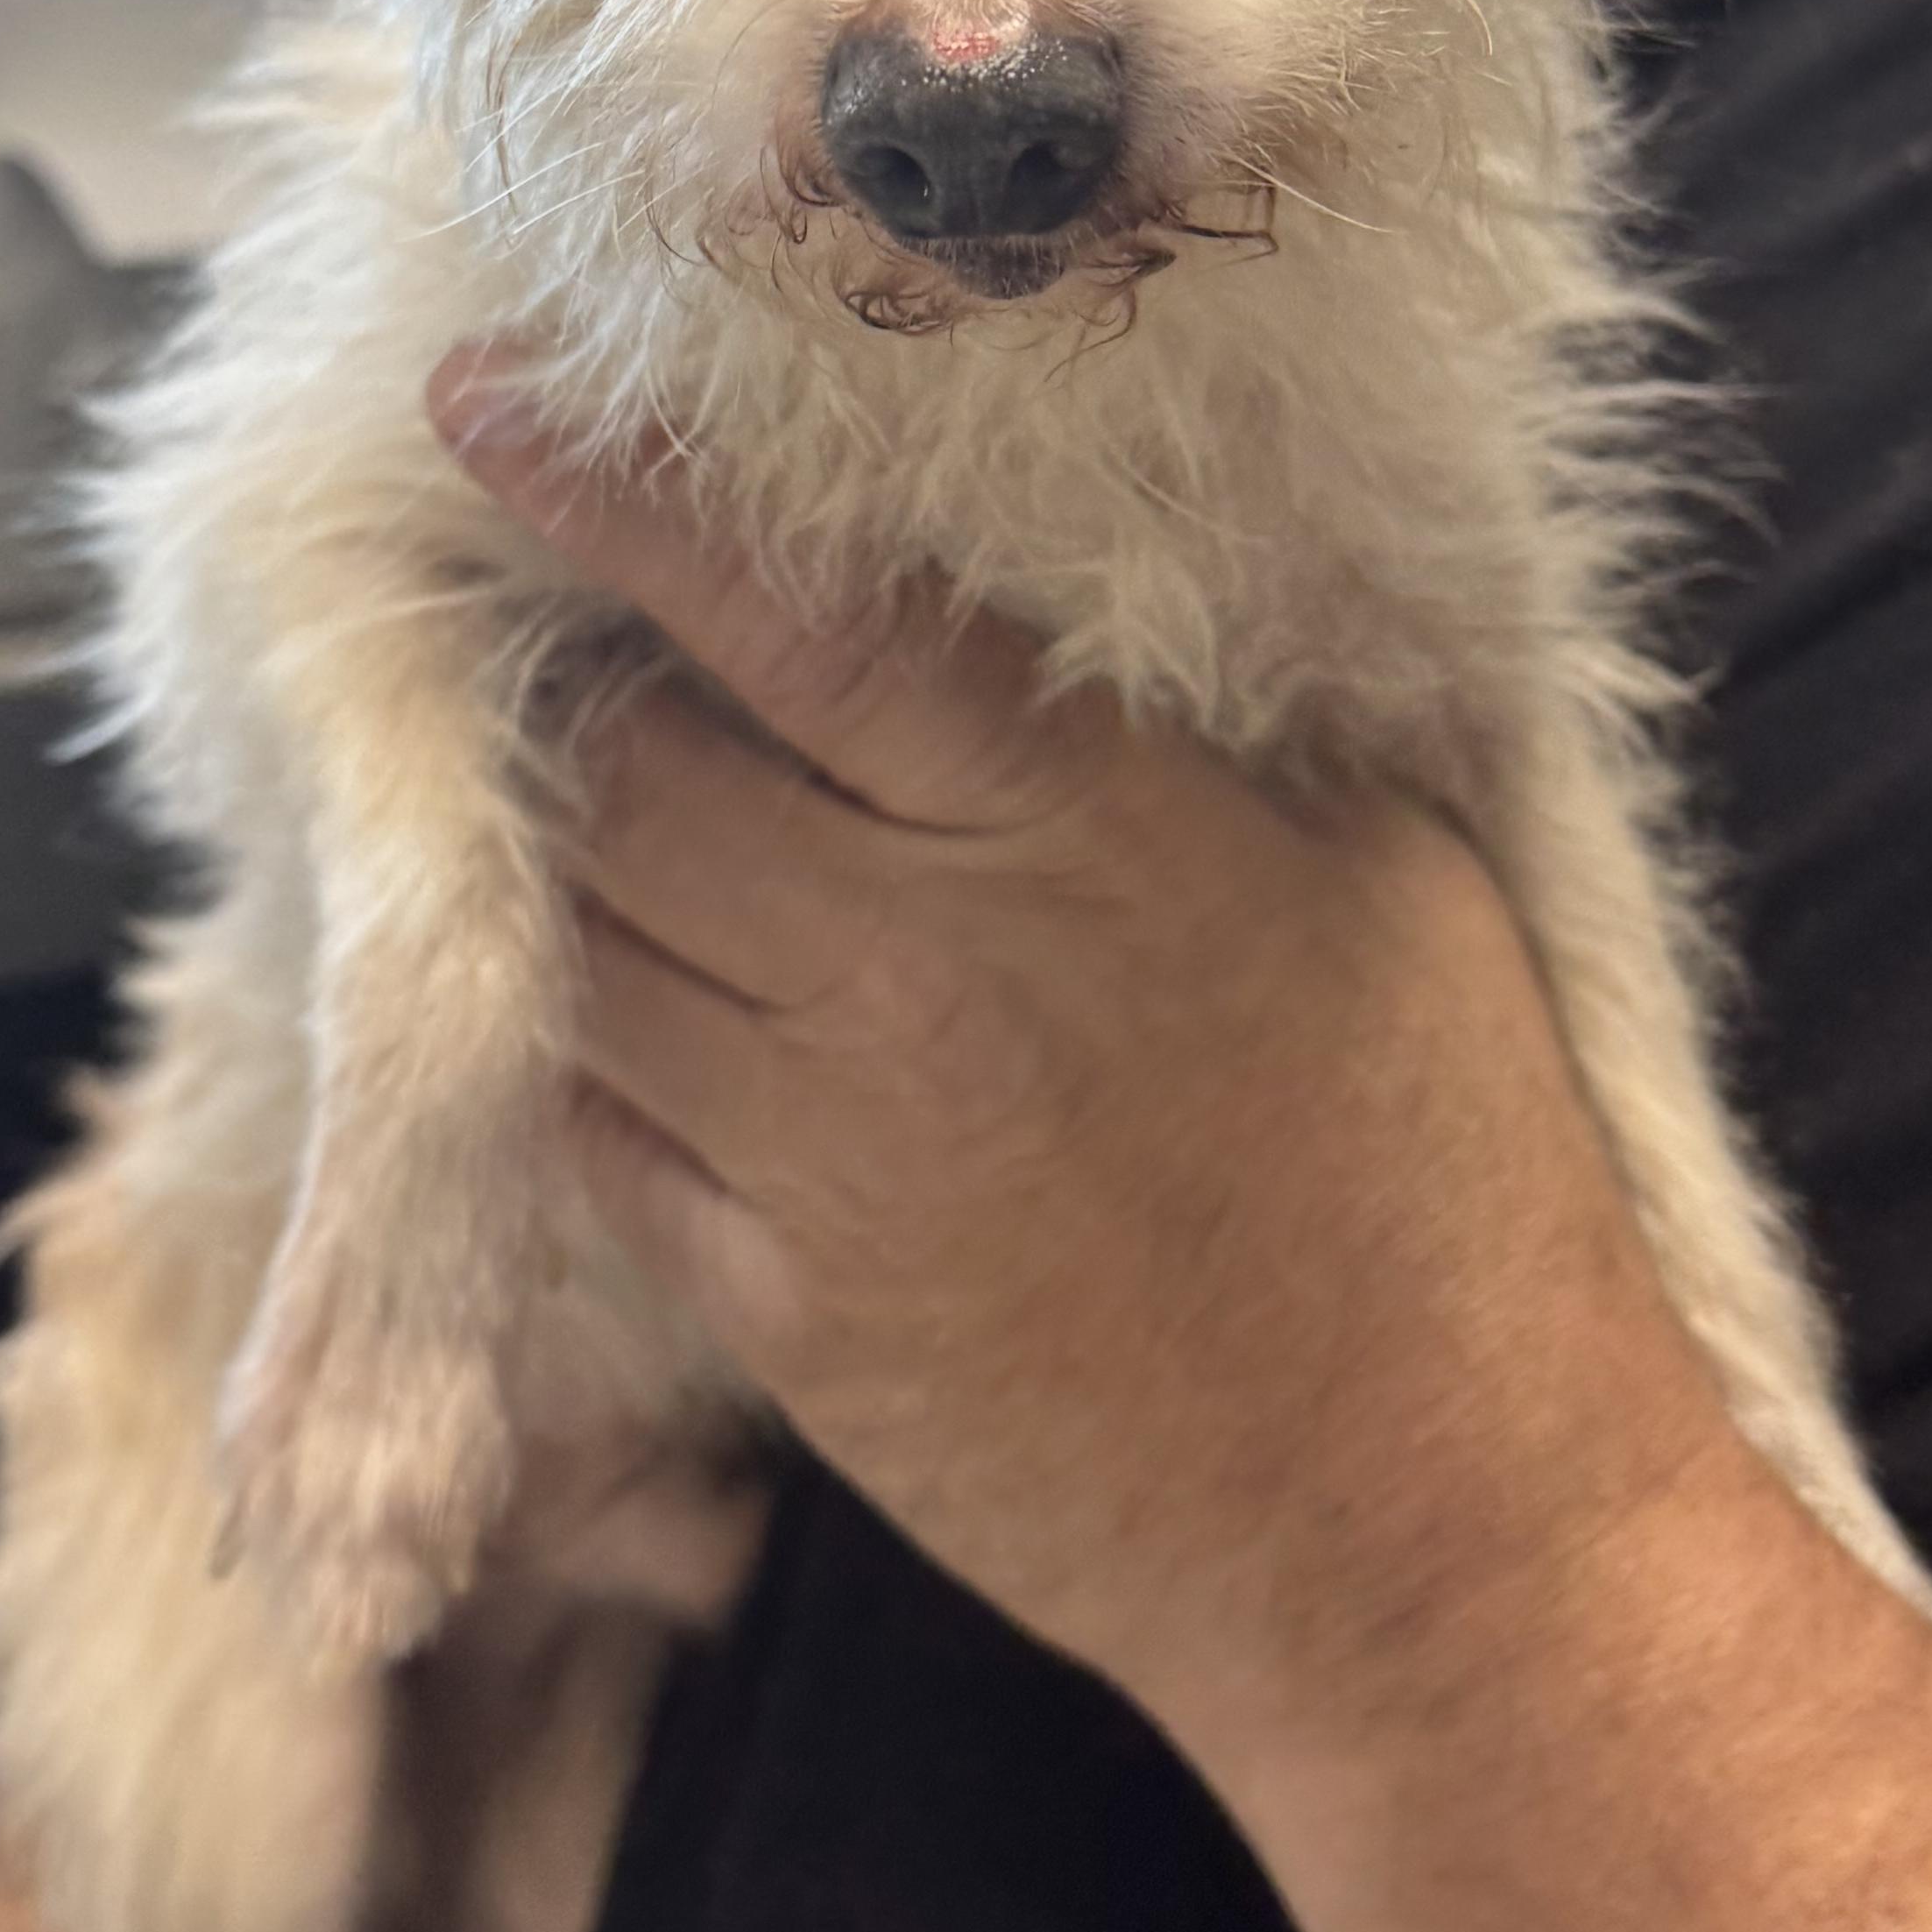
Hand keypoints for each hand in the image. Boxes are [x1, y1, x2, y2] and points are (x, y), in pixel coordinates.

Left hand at [433, 361, 1736, 1765]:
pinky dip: (584, 1050)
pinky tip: (635, 1001)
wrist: (1440, 1533)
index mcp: (1083, 826)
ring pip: (581, 946)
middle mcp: (919, 971)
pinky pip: (596, 1134)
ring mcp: (829, 1156)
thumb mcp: (1371, 868)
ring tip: (584, 804)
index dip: (615, 495)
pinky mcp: (783, 1314)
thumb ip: (1172, 724)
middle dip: (570, 684)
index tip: (480, 398)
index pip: (789, 615)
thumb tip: (1022, 569)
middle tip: (552, 628)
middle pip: (626, 771)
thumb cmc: (1451, 1162)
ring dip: (562, 863)